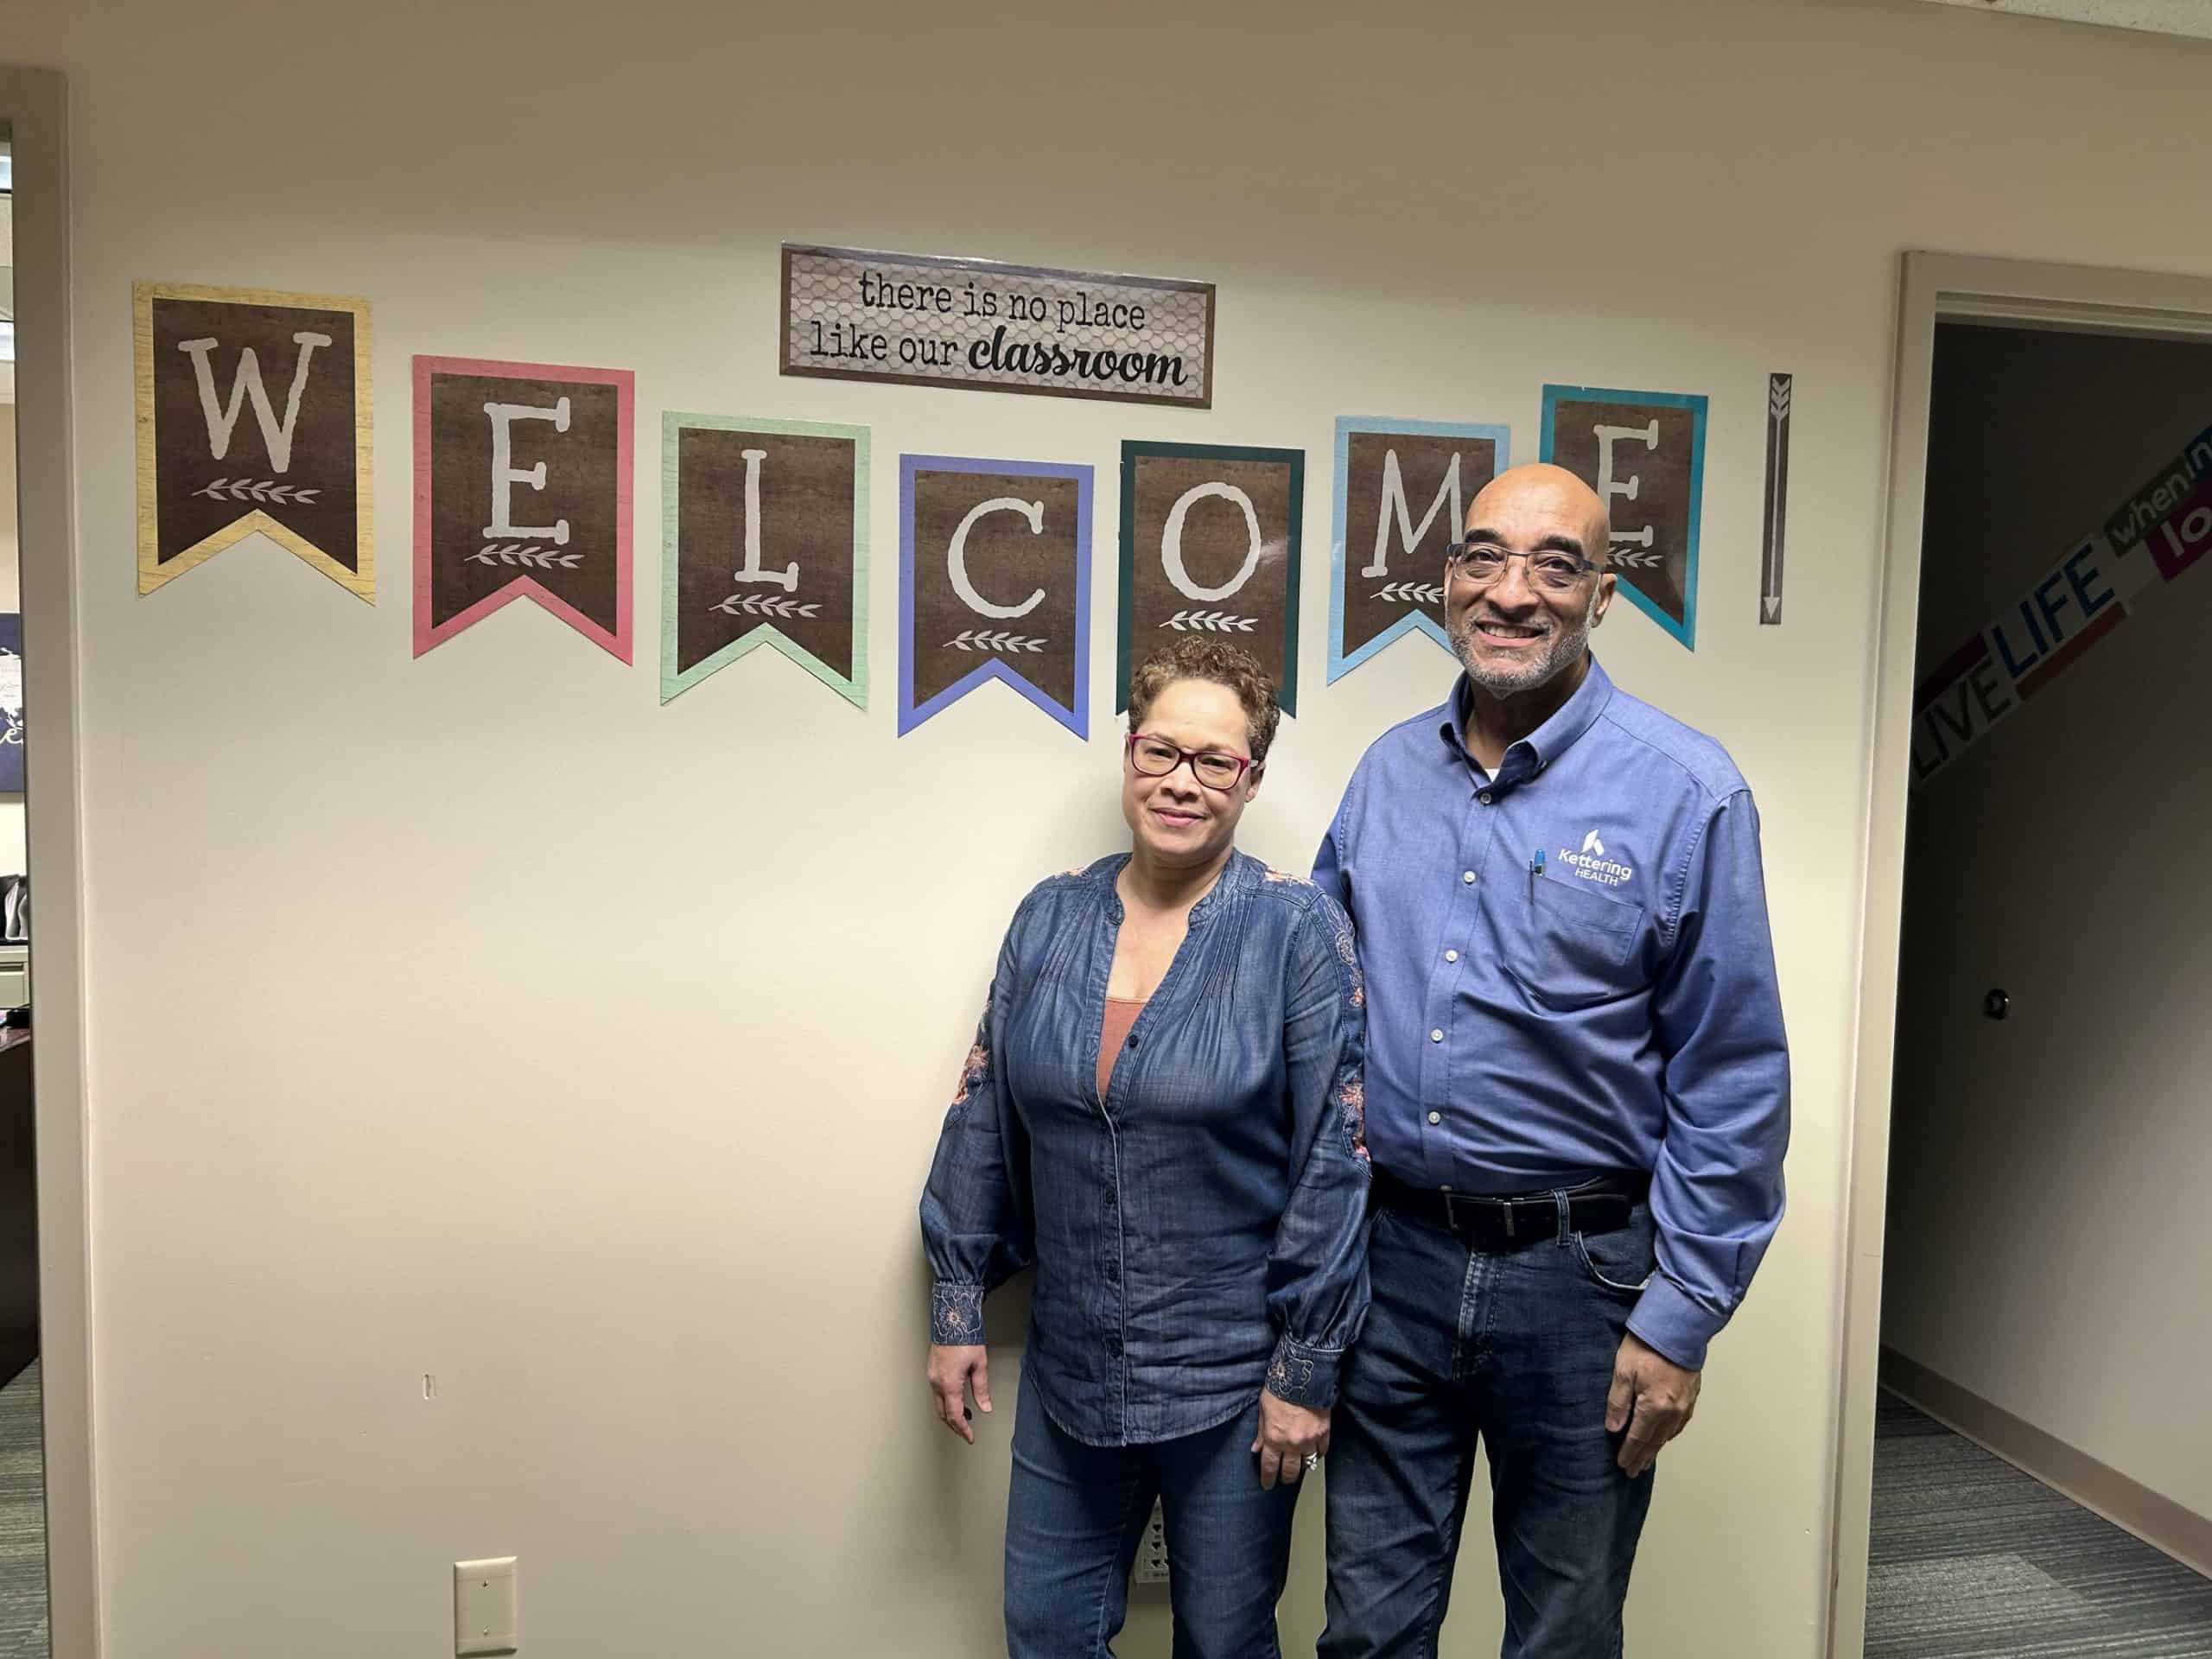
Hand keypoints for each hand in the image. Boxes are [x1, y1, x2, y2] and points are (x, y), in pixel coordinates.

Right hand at [927, 1343, 991, 1444]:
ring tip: (966, 1414)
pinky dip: (946, 1401)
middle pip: (943, 1413)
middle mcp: (937, 1382)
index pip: (954, 1416)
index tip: (970, 1437)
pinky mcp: (931, 1370)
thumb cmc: (965, 1338)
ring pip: (938, 1404)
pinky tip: (957, 1398)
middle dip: (955, 1425)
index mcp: (950, 1384)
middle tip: (967, 1431)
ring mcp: (932, 1376)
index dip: (963, 1430)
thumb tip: (985, 1407)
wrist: (951, 1319)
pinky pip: (936, 1392)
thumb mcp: (980, 1365)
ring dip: (950, 1413)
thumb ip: (981, 1389)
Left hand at [1251, 1387, 1329, 1489]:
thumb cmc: (1279, 1390)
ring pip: (1308, 1463)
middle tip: (1285, 1479)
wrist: (1302, 1377)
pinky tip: (1314, 1453)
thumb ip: (1261, 1432)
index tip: (1267, 1484)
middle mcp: (1292, 1443)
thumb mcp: (1263, 1410)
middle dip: (1287, 1478)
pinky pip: (1322, 1451)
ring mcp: (1309, 1440)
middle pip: (1291, 1471)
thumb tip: (1256, 1448)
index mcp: (1274, 1439)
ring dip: (1303, 1466)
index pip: (1270, 1466)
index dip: (1268, 1478)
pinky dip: (1318, 1454)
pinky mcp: (1324, 1433)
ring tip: (1300, 1467)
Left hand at [1605, 1332, 1700, 1477]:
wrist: (1678, 1327)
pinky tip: (1664, 1437)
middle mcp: (1673, 1411)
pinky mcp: (1693, 1396)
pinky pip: (1680, 1424)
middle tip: (1633, 1471)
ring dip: (1656, 1448)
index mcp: (1654, 1407)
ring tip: (1646, 1459)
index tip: (1622, 1466)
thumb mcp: (1623, 1371)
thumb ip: (1618, 1402)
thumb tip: (1614, 1429)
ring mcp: (1686, 1405)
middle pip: (1655, 1441)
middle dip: (1642, 1457)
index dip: (1629, 1453)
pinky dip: (1669, 1434)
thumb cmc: (1646, 1346)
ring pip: (1669, 1435)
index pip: (1638, 1438)